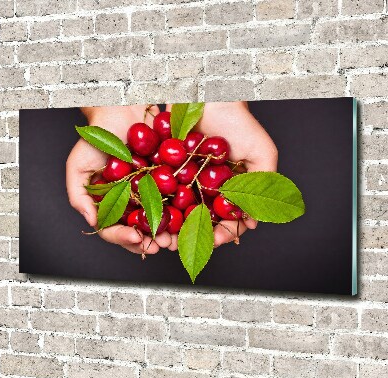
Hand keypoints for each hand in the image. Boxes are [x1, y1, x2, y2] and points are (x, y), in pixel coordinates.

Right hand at [66, 105, 172, 254]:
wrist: (124, 109)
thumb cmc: (98, 137)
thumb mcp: (78, 166)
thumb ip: (79, 196)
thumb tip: (92, 222)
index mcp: (109, 203)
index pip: (113, 229)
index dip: (123, 238)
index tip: (136, 239)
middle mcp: (130, 201)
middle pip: (139, 230)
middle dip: (149, 242)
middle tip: (160, 246)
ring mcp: (150, 193)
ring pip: (159, 220)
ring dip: (167, 233)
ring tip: (174, 239)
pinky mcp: (168, 181)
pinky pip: (175, 199)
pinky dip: (180, 211)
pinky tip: (186, 217)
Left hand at [166, 101, 277, 248]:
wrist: (210, 96)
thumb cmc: (240, 123)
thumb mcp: (262, 154)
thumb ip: (263, 185)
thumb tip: (253, 223)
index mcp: (229, 190)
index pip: (227, 220)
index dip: (224, 233)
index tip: (219, 239)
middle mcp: (206, 189)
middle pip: (199, 220)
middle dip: (192, 236)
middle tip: (187, 245)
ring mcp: (185, 181)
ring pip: (177, 211)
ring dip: (171, 227)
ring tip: (164, 237)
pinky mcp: (166, 169)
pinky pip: (161, 192)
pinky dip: (156, 205)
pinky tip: (150, 216)